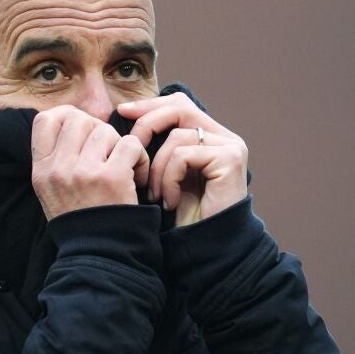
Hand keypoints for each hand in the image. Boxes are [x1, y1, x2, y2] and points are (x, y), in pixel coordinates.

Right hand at [31, 105, 150, 219]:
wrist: (99, 255)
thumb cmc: (81, 221)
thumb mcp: (52, 191)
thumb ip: (57, 159)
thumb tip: (76, 122)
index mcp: (41, 171)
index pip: (45, 120)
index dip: (66, 116)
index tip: (82, 132)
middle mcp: (58, 169)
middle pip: (78, 119)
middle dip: (98, 131)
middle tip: (107, 153)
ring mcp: (83, 172)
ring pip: (105, 131)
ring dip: (120, 146)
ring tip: (123, 168)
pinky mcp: (110, 177)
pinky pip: (130, 144)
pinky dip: (140, 158)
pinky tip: (136, 176)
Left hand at [118, 92, 247, 226]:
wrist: (206, 248)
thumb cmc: (184, 216)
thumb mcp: (167, 175)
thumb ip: (159, 146)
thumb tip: (127, 115)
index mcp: (211, 137)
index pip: (180, 106)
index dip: (151, 106)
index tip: (123, 111)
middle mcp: (225, 137)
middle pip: (180, 109)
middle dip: (148, 124)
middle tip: (131, 145)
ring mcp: (231, 146)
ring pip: (177, 136)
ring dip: (157, 167)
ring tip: (155, 195)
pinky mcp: (230, 159)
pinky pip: (184, 155)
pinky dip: (169, 179)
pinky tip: (170, 201)